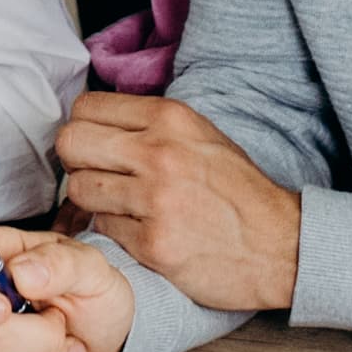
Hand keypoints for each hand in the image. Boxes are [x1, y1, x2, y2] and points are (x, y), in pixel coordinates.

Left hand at [51, 95, 299, 313]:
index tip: (95, 145)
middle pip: (71, 143)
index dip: (84, 128)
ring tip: (119, 205)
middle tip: (95, 173)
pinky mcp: (153, 243)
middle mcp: (160, 152)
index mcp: (171, 118)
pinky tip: (139, 229)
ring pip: (80, 188)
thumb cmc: (239, 191)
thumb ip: (151, 124)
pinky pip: (101, 228)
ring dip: (92, 200)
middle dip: (76, 161)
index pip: (87, 107)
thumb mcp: (201, 135)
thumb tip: (97, 120)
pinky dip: (113, 230)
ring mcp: (155, 200)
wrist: (280, 244)